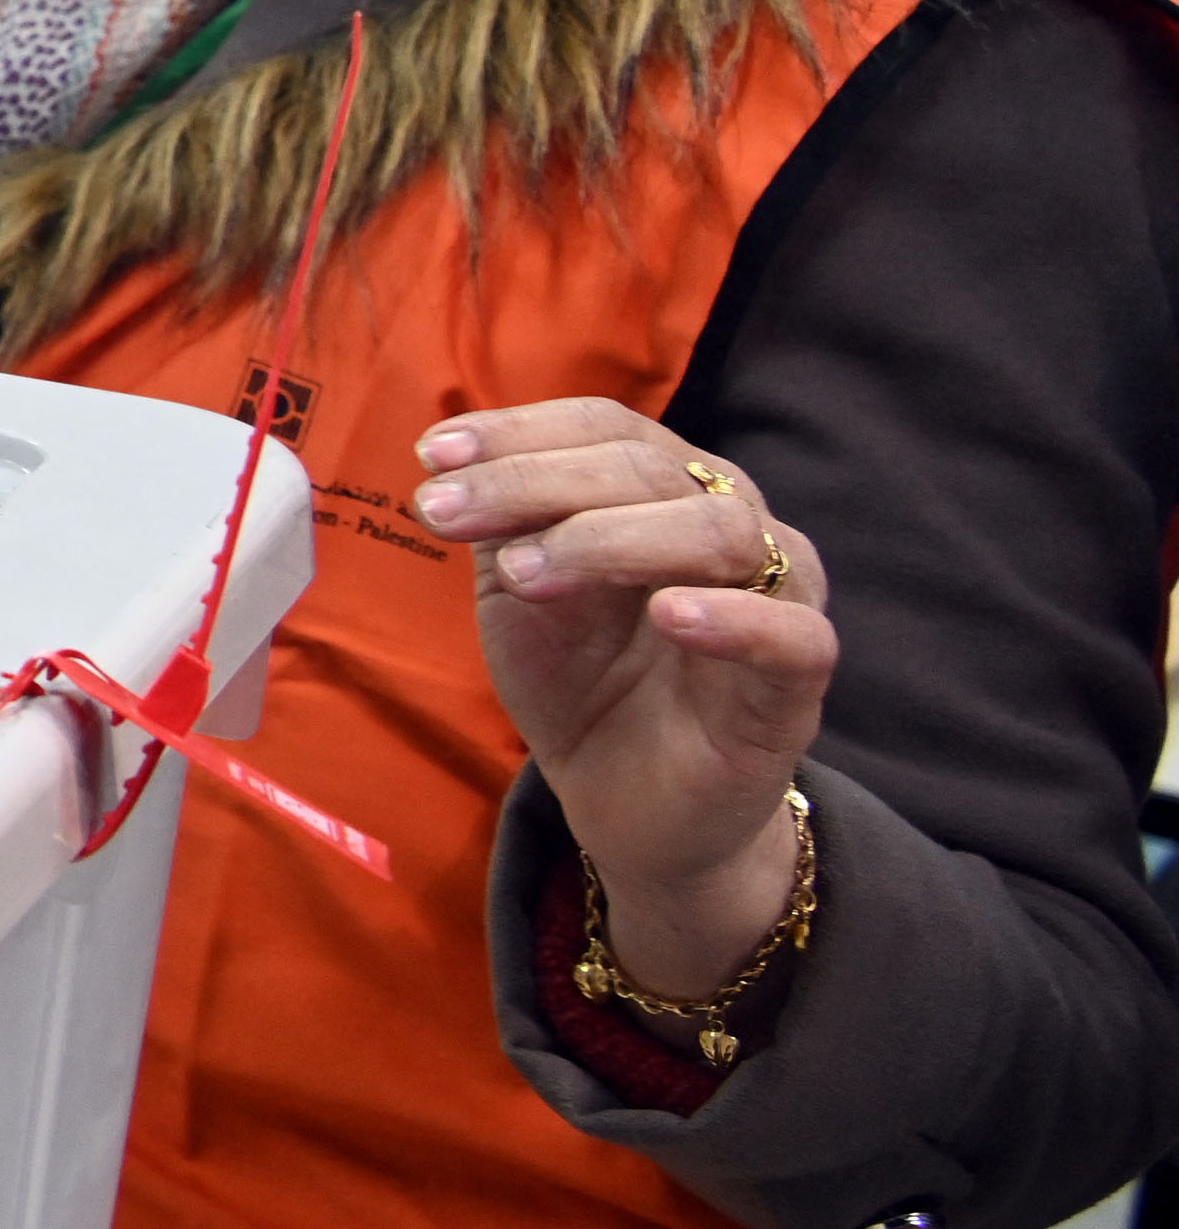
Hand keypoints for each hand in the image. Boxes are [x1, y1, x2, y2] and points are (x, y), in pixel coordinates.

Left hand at [411, 399, 829, 997]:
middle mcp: (731, 522)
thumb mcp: (520, 594)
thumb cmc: (580, 679)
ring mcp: (776, 597)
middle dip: (534, 482)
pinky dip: (734, 618)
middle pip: (648, 469)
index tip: (432, 455)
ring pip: (719, 531)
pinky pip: (793, 636)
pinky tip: (670, 614)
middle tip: (443, 513)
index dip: (520, 432)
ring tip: (525, 572)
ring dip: (609, 539)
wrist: (626, 800)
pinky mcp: (796, 684)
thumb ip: (503, 526)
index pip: (606, 428)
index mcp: (667, 489)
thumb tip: (452, 462)